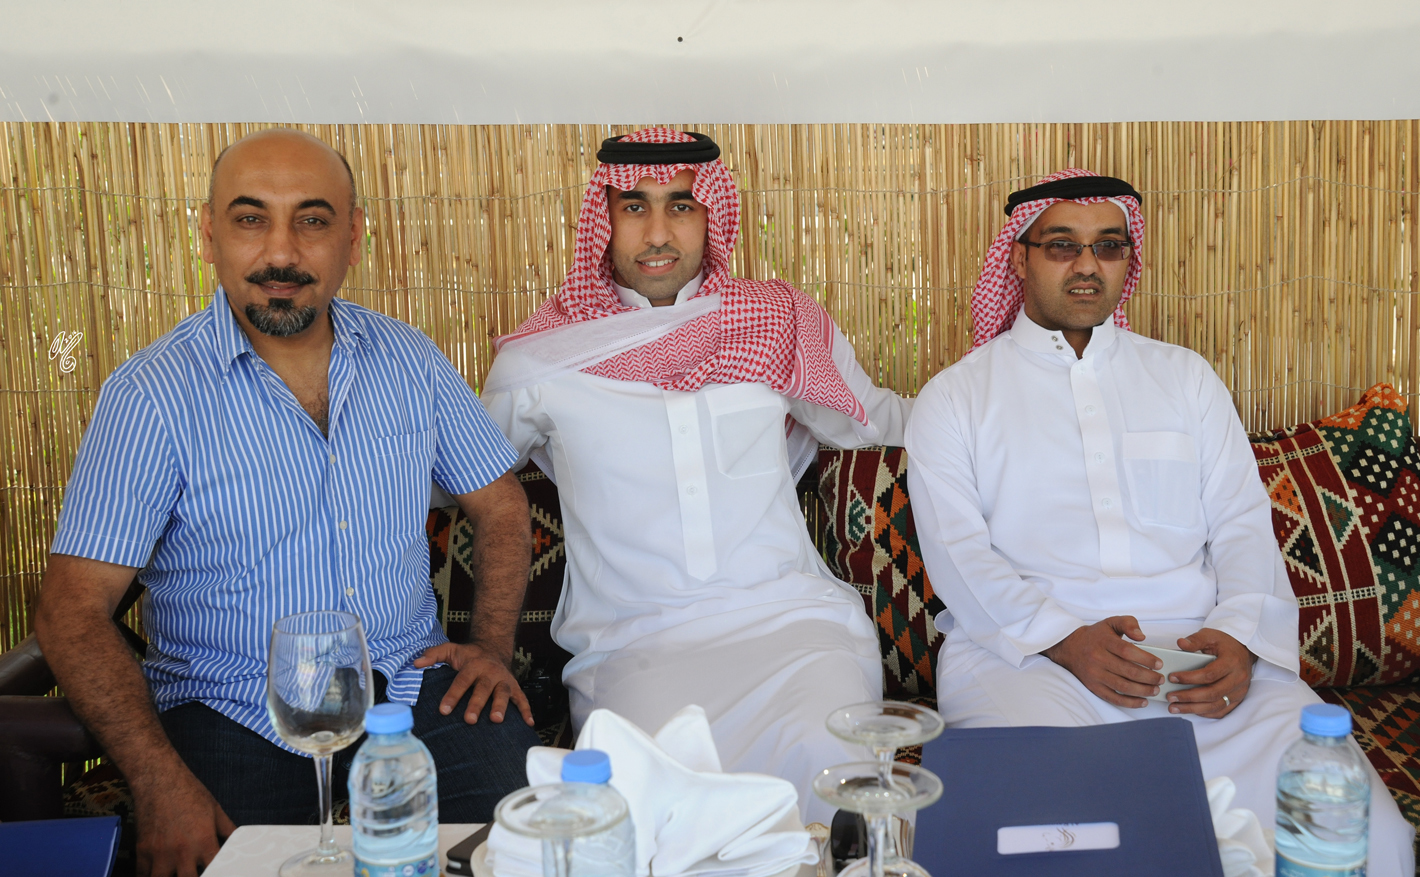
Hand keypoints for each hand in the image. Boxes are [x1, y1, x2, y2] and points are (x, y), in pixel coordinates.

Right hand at [132, 766, 233, 876]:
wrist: (159, 779)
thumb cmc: (189, 792)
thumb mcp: (215, 810)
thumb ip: (228, 831)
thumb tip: (240, 844)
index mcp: (204, 841)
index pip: (216, 869)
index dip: (219, 872)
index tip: (219, 871)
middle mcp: (183, 851)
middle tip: (194, 873)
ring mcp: (160, 853)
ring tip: (176, 874)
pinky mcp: (142, 851)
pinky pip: (143, 875)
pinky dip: (149, 876)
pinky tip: (158, 873)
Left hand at [414, 641, 534, 725]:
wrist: (494, 647)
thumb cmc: (469, 655)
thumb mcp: (451, 650)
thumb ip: (433, 655)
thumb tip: (416, 664)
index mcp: (474, 665)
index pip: (462, 681)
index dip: (453, 695)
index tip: (443, 710)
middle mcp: (490, 672)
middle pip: (484, 689)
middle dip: (477, 704)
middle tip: (469, 720)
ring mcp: (504, 680)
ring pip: (504, 693)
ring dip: (501, 706)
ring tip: (496, 720)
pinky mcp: (515, 687)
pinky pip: (522, 698)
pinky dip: (527, 710)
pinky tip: (529, 724)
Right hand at [1041, 616, 1163, 708]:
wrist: (1069, 647)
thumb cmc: (1096, 636)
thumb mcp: (1111, 622)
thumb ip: (1129, 624)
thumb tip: (1141, 636)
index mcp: (1104, 642)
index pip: (1127, 651)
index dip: (1146, 659)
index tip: (1159, 664)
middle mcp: (1098, 658)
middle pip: (1128, 671)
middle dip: (1149, 677)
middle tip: (1160, 679)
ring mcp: (1095, 675)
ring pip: (1123, 686)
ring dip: (1143, 691)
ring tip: (1155, 690)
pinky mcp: (1093, 687)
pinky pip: (1113, 698)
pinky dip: (1130, 702)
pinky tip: (1143, 701)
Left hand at [1166, 628, 1255, 717]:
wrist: (1244, 650)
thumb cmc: (1225, 643)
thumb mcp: (1210, 635)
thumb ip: (1195, 640)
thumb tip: (1181, 643)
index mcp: (1231, 662)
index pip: (1209, 674)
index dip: (1189, 678)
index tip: (1172, 678)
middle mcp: (1238, 679)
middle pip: (1212, 693)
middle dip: (1188, 697)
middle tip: (1170, 697)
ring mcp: (1239, 691)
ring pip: (1216, 705)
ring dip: (1193, 708)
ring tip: (1174, 707)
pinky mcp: (1238, 699)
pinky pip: (1221, 711)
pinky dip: (1205, 712)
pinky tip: (1190, 710)